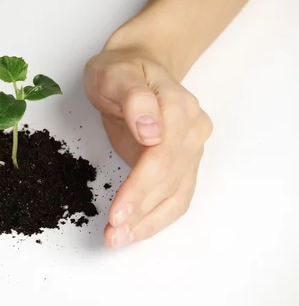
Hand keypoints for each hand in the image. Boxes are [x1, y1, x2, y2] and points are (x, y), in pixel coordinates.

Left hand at [84, 48, 211, 247]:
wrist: (138, 66)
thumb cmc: (121, 69)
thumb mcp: (115, 72)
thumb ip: (133, 97)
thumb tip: (152, 130)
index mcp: (177, 107)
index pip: (162, 156)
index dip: (139, 188)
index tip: (117, 212)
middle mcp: (192, 130)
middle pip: (169, 180)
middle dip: (139, 212)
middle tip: (112, 235)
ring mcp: (191, 148)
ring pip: (176, 195)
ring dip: (148, 223)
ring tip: (118, 240)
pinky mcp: (183, 163)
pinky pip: (176, 196)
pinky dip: (156, 218)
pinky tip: (135, 231)